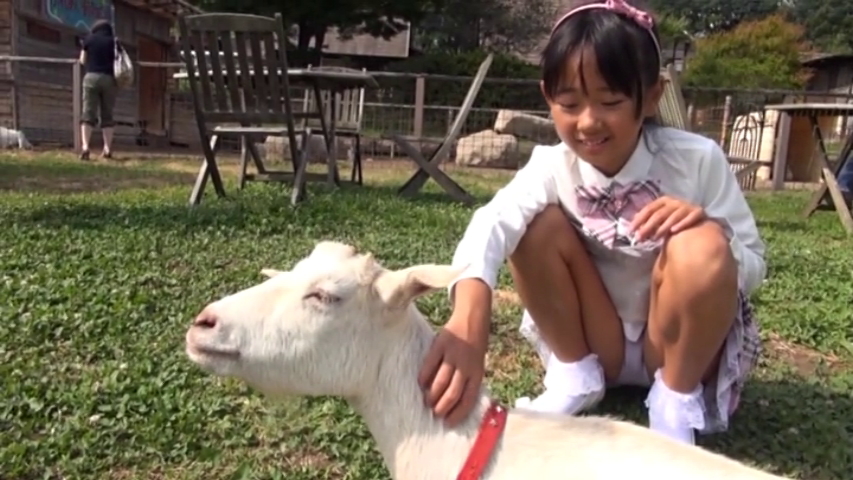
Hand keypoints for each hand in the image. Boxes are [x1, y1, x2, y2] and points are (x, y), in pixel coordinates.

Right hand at [417, 310, 487, 426]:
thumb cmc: (474, 346)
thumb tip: (455, 403)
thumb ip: (469, 380)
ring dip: (432, 396)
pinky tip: (420, 383)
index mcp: (477, 372)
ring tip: (427, 402)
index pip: (468, 399)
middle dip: (443, 407)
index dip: (458, 413)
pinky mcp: (441, 345)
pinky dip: (424, 377)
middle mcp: (466, 366)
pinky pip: (430, 365)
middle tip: (434, 414)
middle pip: (453, 393)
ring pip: (440, 382)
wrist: (472, 318)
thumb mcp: (477, 363)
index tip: (448, 423)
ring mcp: (453, 355)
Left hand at [630, 196, 703, 240]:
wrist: (697, 218)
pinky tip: (673, 232)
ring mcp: (687, 206)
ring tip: (655, 238)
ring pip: (673, 216)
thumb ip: (647, 222)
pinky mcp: (698, 212)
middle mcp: (674, 201)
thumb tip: (632, 229)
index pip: (648, 209)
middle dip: (648, 226)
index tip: (630, 231)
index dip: (638, 220)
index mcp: (663, 201)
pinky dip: (681, 224)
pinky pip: (689, 218)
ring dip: (662, 228)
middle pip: (659, 214)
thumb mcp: (659, 218)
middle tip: (640, 238)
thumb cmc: (674, 219)